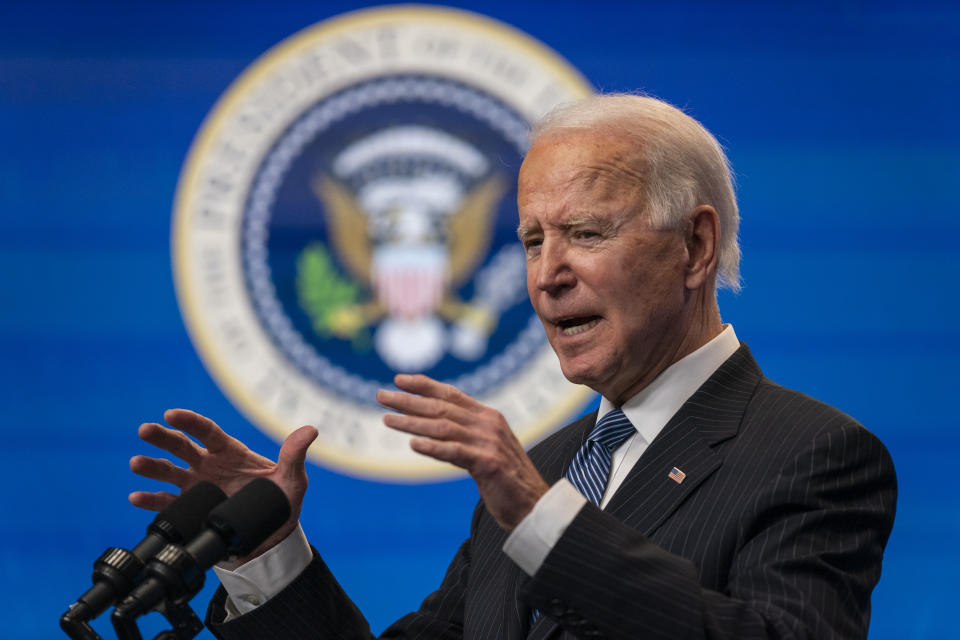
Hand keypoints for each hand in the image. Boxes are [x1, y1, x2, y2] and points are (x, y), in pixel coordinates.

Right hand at [129, 409, 317, 563]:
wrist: (272, 539)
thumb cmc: (282, 502)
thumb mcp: (292, 479)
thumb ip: (295, 455)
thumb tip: (310, 430)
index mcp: (230, 452)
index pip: (207, 432)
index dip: (190, 422)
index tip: (171, 414)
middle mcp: (209, 466)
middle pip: (182, 447)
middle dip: (163, 438)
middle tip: (145, 430)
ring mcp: (197, 488)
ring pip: (169, 474)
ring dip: (152, 468)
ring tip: (136, 463)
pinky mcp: (192, 512)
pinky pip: (168, 505)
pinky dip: (152, 502)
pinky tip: (137, 498)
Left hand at [377, 375, 548, 530]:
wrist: (533, 504)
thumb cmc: (505, 478)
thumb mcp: (484, 447)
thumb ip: (463, 434)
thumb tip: (430, 427)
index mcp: (488, 416)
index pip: (451, 394)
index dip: (424, 385)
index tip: (398, 379)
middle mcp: (488, 424)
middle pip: (441, 407)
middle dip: (408, 401)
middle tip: (381, 396)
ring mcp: (488, 442)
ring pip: (442, 427)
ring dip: (411, 422)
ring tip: (387, 420)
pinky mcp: (488, 463)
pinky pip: (454, 452)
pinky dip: (433, 448)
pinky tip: (413, 445)